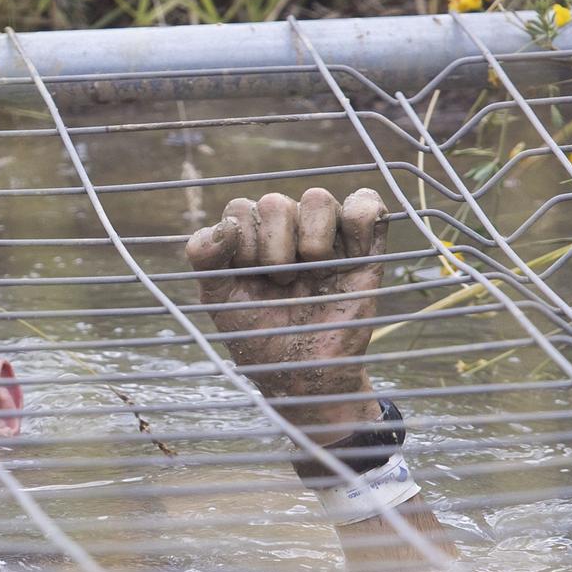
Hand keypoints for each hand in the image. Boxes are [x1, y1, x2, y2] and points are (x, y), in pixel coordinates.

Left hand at [183, 187, 387, 426]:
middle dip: (273, 247)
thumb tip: (224, 224)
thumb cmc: (260, 337)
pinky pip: (366, 204)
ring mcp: (326, 236)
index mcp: (252, 238)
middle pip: (275, 202)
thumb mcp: (218, 300)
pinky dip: (359, 217)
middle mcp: (288, 229)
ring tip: (311, 271)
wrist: (302, 374)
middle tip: (281, 283)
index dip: (241, 242)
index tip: (249, 277)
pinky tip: (348, 255)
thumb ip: (205, 258)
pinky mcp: (364, 248)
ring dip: (310, 236)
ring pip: (318, 198)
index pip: (240, 210)